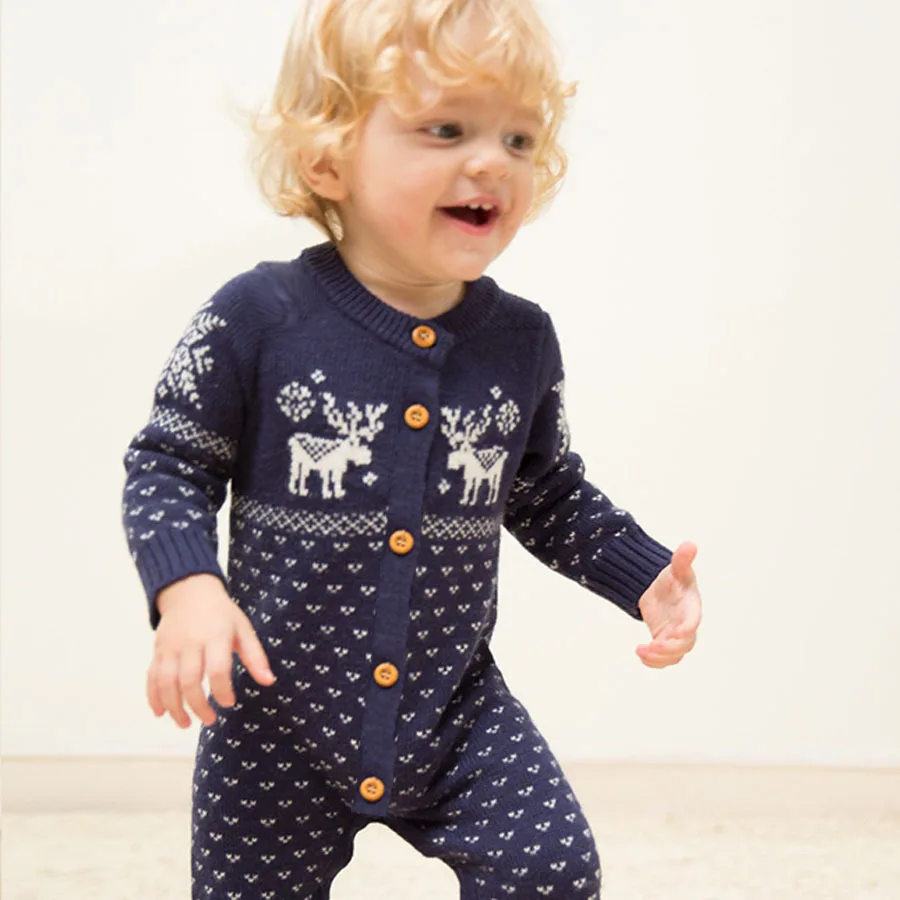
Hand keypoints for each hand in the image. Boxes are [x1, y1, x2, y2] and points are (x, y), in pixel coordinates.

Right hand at [147, 573, 275, 727]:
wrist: (189, 591)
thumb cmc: (221, 614)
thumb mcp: (243, 629)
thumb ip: (255, 657)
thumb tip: (269, 682)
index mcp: (216, 636)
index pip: (217, 669)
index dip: (222, 690)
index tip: (229, 703)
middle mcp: (190, 643)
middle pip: (189, 680)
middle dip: (198, 706)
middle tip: (210, 721)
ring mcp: (170, 647)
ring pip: (166, 682)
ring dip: (174, 707)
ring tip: (185, 724)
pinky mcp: (157, 651)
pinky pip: (151, 677)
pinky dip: (153, 697)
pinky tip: (160, 713)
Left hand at [636, 541, 701, 667]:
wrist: (662, 588)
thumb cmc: (674, 578)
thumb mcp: (676, 567)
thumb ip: (682, 559)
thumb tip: (690, 544)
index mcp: (692, 607)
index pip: (693, 620)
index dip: (687, 628)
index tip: (676, 633)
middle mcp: (686, 624)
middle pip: (685, 644)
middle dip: (670, 648)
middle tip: (652, 646)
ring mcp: (676, 635)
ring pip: (674, 655)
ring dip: (659, 658)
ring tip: (641, 651)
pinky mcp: (664, 641)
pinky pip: (663, 658)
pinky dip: (654, 661)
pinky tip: (641, 655)